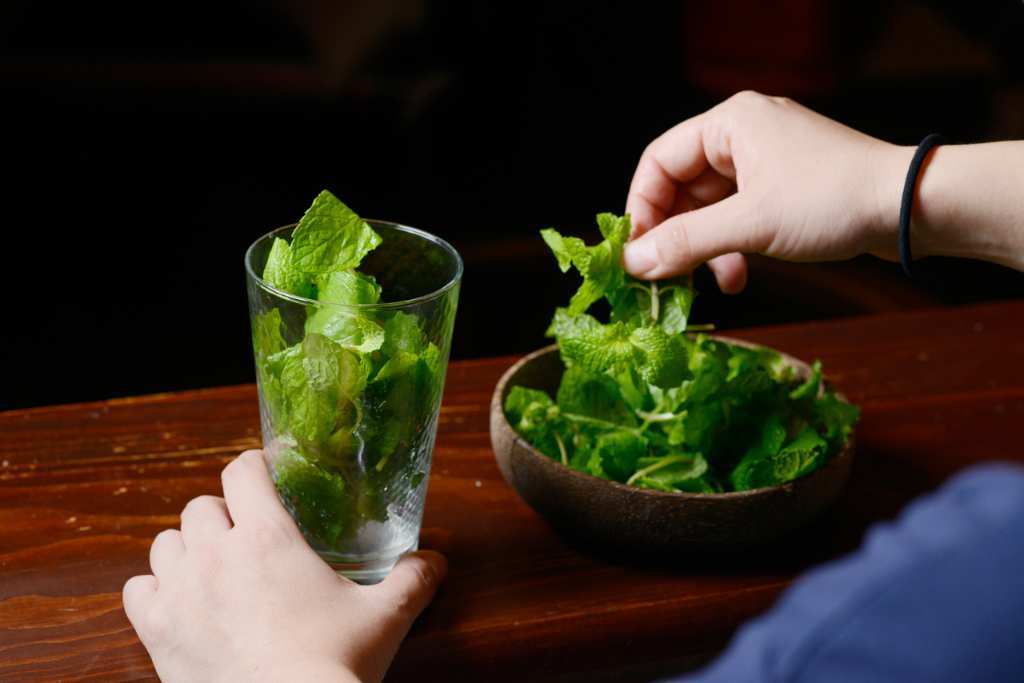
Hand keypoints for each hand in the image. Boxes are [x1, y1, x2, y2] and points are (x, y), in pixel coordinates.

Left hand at [122, 450, 445, 682]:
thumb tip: (435, 561)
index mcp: (267, 537)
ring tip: (212, 566)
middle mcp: (216, 554)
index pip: (242, 471)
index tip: (266, 475)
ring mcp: (180, 592)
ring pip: (165, 542)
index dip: (254, 467)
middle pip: (200, 505)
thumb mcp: (384, 617)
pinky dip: (155, 588)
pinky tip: (179, 600)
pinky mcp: (157, 631)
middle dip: (222, 514)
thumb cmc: (331, 666)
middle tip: (246, 535)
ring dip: (187, 548)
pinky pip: (136, 589)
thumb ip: (412, 580)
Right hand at [623, 90, 911, 290]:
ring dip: (703, 248)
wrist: (911, 208)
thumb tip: (631, 264)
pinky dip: (730, 247)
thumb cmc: (831, 201)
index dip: (640, 209)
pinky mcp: (784, 188)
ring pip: (709, 208)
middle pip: (681, 188)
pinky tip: (736, 277)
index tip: (635, 254)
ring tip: (704, 283)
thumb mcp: (749, 225)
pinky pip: (737, 217)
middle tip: (664, 278)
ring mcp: (766, 162)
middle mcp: (743, 136)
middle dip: (674, 236)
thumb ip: (685, 243)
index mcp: (730, 124)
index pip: (658, 162)